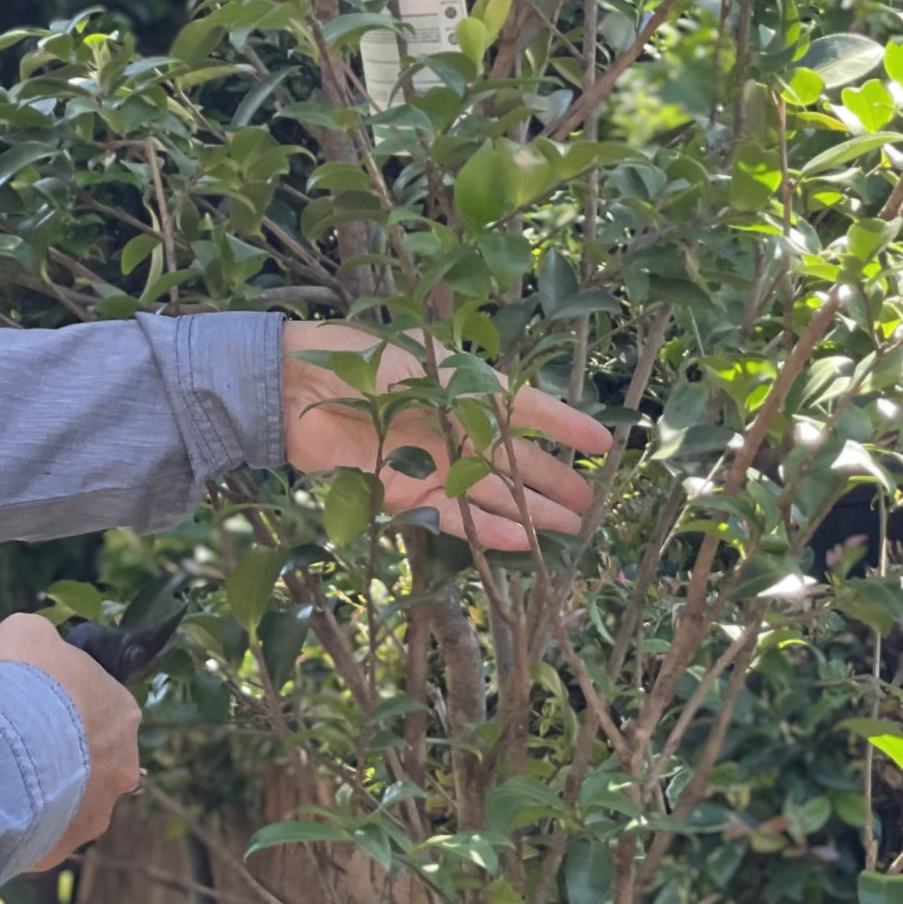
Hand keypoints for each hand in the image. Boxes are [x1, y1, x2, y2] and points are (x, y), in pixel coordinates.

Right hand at [0, 613, 142, 869]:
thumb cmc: (17, 684)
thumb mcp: (26, 634)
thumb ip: (44, 643)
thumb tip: (41, 647)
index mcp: (123, 713)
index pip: (99, 707)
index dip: (62, 705)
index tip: (31, 707)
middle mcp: (122, 766)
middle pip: (89, 759)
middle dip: (56, 753)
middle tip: (14, 746)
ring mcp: (95, 812)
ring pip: (67, 801)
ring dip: (40, 792)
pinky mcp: (62, 847)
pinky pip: (40, 834)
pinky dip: (20, 824)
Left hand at [283, 323, 612, 548]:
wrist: (298, 390)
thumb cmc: (364, 361)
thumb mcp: (431, 367)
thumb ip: (479, 394)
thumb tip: (529, 414)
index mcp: (466, 386)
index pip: (528, 408)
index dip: (565, 424)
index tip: (604, 444)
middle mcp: (456, 427)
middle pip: (517, 460)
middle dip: (554, 481)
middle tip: (591, 504)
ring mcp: (434, 463)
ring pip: (495, 493)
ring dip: (532, 511)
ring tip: (571, 528)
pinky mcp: (407, 493)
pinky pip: (458, 515)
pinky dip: (490, 530)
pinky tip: (523, 542)